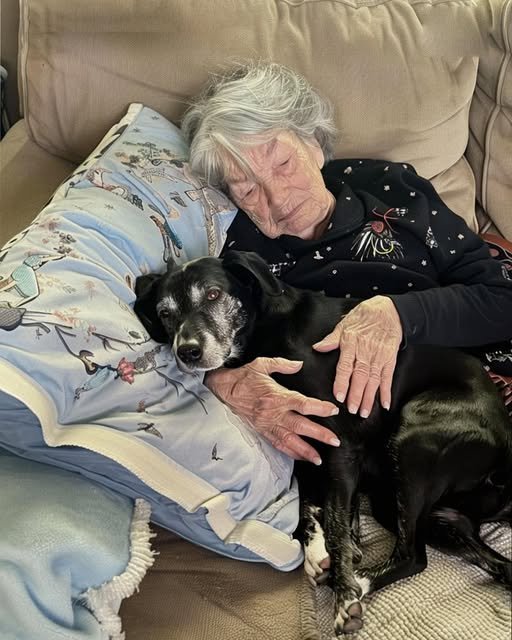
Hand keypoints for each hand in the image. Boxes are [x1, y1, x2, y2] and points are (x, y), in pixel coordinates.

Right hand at [204, 357, 340, 464]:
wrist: (224, 390)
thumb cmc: (243, 377)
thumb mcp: (262, 364)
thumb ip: (283, 364)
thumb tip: (300, 365)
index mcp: (277, 396)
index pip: (303, 404)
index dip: (320, 408)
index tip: (333, 410)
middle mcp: (273, 413)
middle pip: (300, 426)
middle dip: (319, 435)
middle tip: (335, 441)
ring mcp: (267, 424)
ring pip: (289, 440)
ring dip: (305, 450)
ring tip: (319, 458)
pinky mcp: (262, 431)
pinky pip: (278, 444)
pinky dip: (290, 452)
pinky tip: (301, 457)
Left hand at [313, 296, 401, 417]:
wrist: (389, 311)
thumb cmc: (364, 316)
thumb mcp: (344, 324)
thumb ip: (331, 339)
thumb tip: (318, 347)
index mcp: (351, 343)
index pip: (345, 366)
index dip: (342, 382)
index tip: (339, 395)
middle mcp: (365, 352)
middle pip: (360, 376)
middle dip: (356, 394)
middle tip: (352, 409)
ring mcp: (379, 357)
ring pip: (374, 380)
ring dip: (370, 397)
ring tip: (364, 412)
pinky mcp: (390, 359)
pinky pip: (388, 377)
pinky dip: (387, 391)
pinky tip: (385, 404)